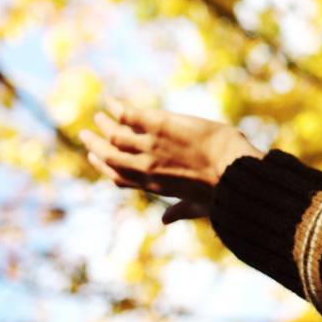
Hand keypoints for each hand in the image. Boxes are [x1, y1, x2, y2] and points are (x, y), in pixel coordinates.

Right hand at [79, 98, 259, 223]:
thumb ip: (180, 211)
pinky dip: (117, 108)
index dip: (103, 167)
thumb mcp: (199, 206)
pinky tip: (111, 101)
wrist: (234, 171)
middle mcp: (145, 167)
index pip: (119, 177)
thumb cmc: (223, 190)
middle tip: (86, 134)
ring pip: (116, 134)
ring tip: (100, 115)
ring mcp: (150, 146)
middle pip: (110, 156)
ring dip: (105, 124)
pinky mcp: (160, 126)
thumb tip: (165, 220)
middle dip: (95, 145)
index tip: (96, 158)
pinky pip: (130, 115)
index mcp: (154, 186)